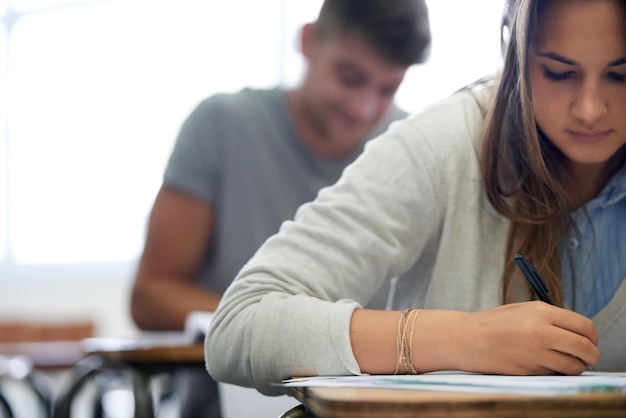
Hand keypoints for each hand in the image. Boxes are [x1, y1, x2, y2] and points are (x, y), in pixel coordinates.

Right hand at [458, 302, 598, 375]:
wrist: (468, 338)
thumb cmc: (495, 323)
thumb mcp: (524, 310)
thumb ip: (551, 318)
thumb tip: (579, 332)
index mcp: (540, 312)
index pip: (584, 326)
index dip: (592, 336)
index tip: (590, 341)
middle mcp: (541, 332)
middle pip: (585, 348)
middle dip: (591, 355)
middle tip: (587, 357)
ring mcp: (534, 353)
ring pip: (573, 366)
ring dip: (576, 366)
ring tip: (568, 363)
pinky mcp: (528, 370)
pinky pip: (554, 374)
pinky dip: (555, 372)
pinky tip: (544, 365)